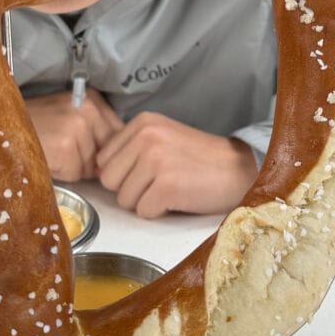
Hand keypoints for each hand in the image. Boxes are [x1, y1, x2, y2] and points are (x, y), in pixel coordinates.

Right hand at [25, 88, 122, 181]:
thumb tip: (114, 161)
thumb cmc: (34, 124)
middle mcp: (88, 108)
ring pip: (92, 166)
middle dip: (90, 159)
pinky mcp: (66, 147)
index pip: (118, 133)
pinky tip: (47, 158)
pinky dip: (62, 173)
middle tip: (63, 150)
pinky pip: (77, 174)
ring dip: (74, 167)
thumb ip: (94, 130)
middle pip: (107, 151)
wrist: (0, 128)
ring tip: (51, 151)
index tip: (84, 148)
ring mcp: (77, 127)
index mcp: (92, 98)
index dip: (103, 149)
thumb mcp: (67, 114)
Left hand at [96, 112, 258, 217]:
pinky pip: (144, 212)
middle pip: (109, 181)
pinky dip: (159, 212)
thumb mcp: (162, 138)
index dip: (123, 174)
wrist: (239, 169)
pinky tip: (178, 198)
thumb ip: (130, 148)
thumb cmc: (199, 159)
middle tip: (160, 183)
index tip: (148, 172)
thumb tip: (95, 171)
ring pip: (124, 200)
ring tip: (171, 189)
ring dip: (145, 202)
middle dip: (130, 189)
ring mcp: (156, 160)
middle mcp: (146, 137)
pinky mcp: (167, 186)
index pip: (103, 160)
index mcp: (142, 123)